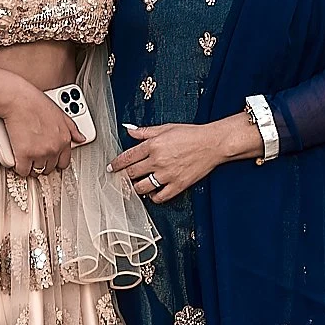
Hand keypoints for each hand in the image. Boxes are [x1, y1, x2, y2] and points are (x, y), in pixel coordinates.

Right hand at [0, 84, 78, 176]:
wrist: (18, 100)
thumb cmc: (35, 103)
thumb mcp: (61, 114)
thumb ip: (72, 128)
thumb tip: (81, 138)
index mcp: (64, 139)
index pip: (64, 162)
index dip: (56, 163)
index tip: (50, 161)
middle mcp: (54, 148)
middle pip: (49, 168)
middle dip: (42, 164)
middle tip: (35, 158)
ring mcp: (39, 153)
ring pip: (36, 171)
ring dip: (31, 166)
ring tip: (26, 159)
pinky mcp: (24, 155)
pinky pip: (23, 171)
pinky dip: (19, 168)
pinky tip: (18, 161)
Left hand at [109, 113, 261, 202]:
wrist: (212, 144)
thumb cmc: (192, 134)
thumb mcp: (166, 127)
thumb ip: (145, 131)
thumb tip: (130, 130)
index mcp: (153, 145)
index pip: (127, 157)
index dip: (116, 164)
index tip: (111, 168)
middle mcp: (158, 161)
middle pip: (132, 173)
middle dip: (125, 176)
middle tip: (123, 177)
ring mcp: (167, 175)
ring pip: (142, 187)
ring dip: (136, 187)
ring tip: (137, 185)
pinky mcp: (177, 185)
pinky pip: (159, 197)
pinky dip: (153, 197)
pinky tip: (152, 192)